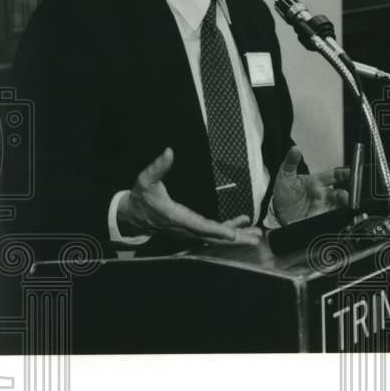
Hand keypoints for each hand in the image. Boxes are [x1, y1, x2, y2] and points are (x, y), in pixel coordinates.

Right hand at [117, 148, 260, 244]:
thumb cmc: (141, 197)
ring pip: (216, 238)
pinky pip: (213, 233)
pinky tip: (243, 223)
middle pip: (213, 237)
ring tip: (256, 236)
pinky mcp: (192, 231)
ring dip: (237, 236)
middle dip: (235, 239)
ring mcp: (189, 232)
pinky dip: (229, 228)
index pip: (199, 226)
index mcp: (176, 217)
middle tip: (255, 239)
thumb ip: (158, 167)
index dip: (216, 230)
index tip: (232, 233)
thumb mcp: (145, 180)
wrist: (133, 216)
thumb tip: (169, 152)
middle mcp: (185, 229)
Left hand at [272, 146, 350, 225]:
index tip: (351, 172)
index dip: (345, 173)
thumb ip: (290, 162)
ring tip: (344, 206)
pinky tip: (336, 216)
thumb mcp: (285, 176)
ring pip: (340, 206)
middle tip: (347, 196)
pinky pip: (333, 218)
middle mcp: (323, 195)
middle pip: (341, 193)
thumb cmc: (284, 195)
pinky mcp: (321, 219)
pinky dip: (337, 217)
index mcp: (317, 182)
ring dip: (344, 206)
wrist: (277, 214)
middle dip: (347, 194)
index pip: (335, 175)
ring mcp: (323, 208)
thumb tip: (295, 150)